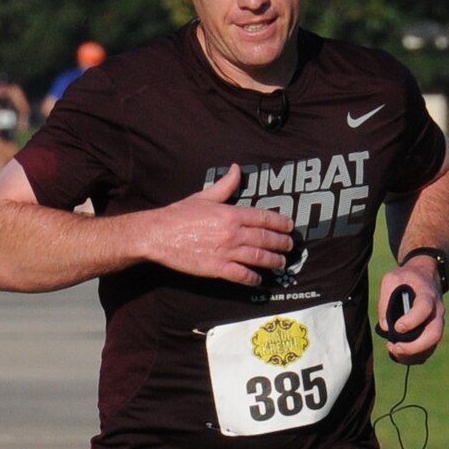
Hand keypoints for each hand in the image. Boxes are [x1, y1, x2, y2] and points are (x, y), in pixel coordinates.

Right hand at [141, 164, 293, 285]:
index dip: (281, 223)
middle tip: (290, 246)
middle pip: (266, 239)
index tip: (289, 226)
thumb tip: (237, 168)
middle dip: (281, 243)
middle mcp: (233, 233)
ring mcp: (226, 252)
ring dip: (273, 261)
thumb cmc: (179, 215)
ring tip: (281, 263)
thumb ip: (225, 185)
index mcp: (232, 214)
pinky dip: (253, 278)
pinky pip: (241, 275)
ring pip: (258, 258)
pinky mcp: (217, 268)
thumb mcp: (204, 196)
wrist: (158, 235)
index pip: (265, 218)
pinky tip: (259, 280)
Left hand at [376, 259, 445, 363]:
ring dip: (412, 355)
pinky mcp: (433, 332)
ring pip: (432, 346)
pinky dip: (414, 357)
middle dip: (414, 347)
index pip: (424, 309)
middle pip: (434, 334)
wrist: (425, 276)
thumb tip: (385, 326)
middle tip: (394, 348)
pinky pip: (428, 350)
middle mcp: (437, 311)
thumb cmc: (406, 278)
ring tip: (394, 352)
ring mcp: (438, 323)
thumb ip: (385, 299)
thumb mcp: (392, 279)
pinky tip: (399, 354)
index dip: (411, 321)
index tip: (396, 327)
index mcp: (427, 295)